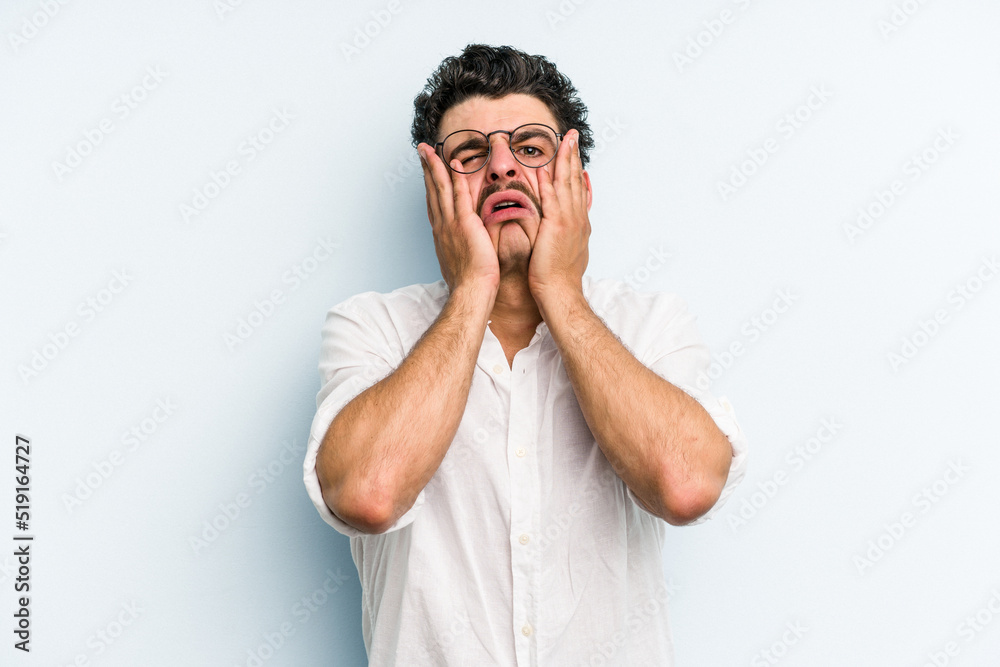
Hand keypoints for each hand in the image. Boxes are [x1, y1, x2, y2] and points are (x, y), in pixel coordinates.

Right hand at [417, 143, 499, 295]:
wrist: (471, 292)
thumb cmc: (469, 284)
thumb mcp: (459, 263)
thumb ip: (459, 249)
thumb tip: (461, 248)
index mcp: (441, 235)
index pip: (433, 204)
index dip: (429, 185)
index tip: (427, 172)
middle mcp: (442, 226)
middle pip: (431, 191)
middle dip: (426, 169)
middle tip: (422, 151)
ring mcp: (451, 224)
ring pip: (440, 188)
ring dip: (435, 166)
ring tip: (429, 149)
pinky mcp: (465, 223)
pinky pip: (459, 195)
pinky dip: (455, 177)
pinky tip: (454, 162)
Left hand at [528, 129, 590, 306]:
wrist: (560, 292)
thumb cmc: (559, 276)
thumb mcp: (568, 249)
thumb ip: (566, 232)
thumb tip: (565, 224)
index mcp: (579, 222)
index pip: (578, 189)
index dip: (576, 168)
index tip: (574, 151)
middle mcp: (577, 218)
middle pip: (575, 180)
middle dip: (574, 156)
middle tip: (573, 135)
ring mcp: (569, 221)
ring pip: (567, 184)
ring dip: (565, 161)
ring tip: (564, 141)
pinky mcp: (556, 227)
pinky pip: (551, 199)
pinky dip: (548, 183)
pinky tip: (544, 168)